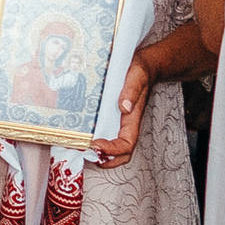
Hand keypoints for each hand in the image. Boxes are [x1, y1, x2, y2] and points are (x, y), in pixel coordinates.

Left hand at [88, 52, 155, 168]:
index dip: (112, 150)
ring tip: (81, 149)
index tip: (96, 145)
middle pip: (120, 154)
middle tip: (86, 154)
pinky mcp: (109, 116)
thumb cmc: (141, 71)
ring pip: (111, 147)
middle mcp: (125, 125)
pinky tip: (80, 136)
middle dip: (106, 159)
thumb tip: (124, 107)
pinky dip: (93, 141)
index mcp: (133, 119)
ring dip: (99, 153)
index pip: (126, 144)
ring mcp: (117, 122)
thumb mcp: (137, 75)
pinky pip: (103, 134)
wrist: (144, 65)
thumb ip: (132, 90)